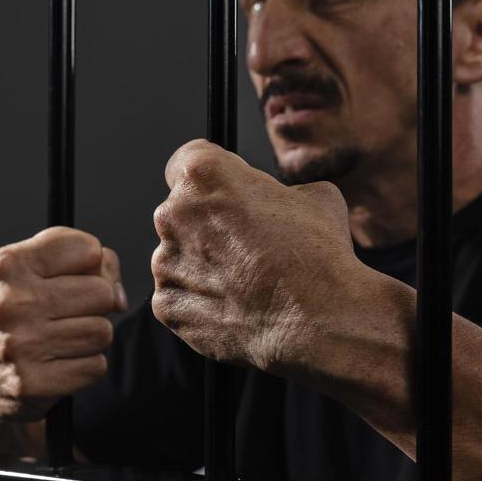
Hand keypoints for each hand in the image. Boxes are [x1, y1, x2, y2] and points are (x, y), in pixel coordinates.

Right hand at [0, 227, 126, 426]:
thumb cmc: (13, 313)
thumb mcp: (32, 271)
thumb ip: (87, 263)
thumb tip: (118, 297)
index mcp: (9, 265)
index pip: (88, 249)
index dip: (92, 265)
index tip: (73, 278)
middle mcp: (10, 302)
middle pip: (101, 293)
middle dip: (95, 305)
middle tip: (67, 314)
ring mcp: (20, 344)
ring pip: (103, 331)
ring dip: (91, 338)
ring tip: (62, 339)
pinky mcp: (32, 383)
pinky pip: (96, 366)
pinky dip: (86, 366)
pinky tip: (59, 362)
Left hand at [151, 139, 362, 375]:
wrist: (314, 319)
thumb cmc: (315, 255)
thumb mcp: (316, 195)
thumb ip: (283, 190)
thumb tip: (286, 200)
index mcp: (203, 175)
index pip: (185, 161)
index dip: (210, 178)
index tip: (223, 194)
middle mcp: (173, 213)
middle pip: (181, 212)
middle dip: (207, 225)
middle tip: (246, 246)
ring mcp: (165, 262)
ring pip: (179, 256)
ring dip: (203, 264)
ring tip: (245, 283)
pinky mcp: (166, 304)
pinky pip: (179, 296)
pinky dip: (199, 301)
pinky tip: (235, 306)